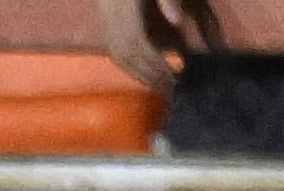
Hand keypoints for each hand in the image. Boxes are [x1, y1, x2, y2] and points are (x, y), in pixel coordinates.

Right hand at [96, 0, 220, 94]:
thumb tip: (178, 21)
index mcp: (126, 2)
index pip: (136, 41)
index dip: (154, 63)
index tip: (173, 77)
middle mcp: (111, 9)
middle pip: (124, 51)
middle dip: (146, 74)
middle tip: (168, 89)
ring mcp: (105, 12)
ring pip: (116, 51)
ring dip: (136, 72)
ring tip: (158, 85)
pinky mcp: (105, 13)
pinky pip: (112, 44)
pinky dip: (127, 61)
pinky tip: (143, 69)